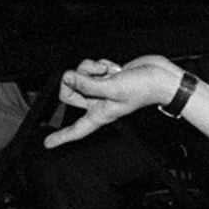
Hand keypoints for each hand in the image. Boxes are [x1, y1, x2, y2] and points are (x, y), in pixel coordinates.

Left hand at [45, 55, 183, 148]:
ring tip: (107, 72)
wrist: (160, 77)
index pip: (77, 130)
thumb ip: (87, 85)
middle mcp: (99, 102)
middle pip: (69, 93)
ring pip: (79, 76)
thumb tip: (68, 78)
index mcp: (100, 113)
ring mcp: (102, 89)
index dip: (61, 137)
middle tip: (87, 77)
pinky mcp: (106, 76)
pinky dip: (100, 64)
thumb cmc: (144, 89)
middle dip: (75, 80)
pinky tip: (113, 68)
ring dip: (90, 68)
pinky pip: (91, 67)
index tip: (48, 144)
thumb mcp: (113, 88)